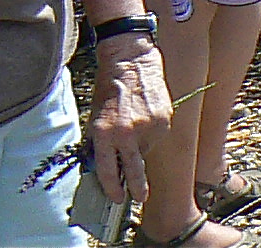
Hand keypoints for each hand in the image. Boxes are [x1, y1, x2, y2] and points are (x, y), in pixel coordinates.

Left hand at [86, 37, 171, 202]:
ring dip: (141, 146)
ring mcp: (147, 127)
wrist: (130, 62)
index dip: (112, 188)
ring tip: (135, 126)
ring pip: (146, 150)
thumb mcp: (96, 118)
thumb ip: (101, 142)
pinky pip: (157, 136)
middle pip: (133, 170)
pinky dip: (152, 132)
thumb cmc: (109, 89)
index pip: (108, 170)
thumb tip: (107, 166)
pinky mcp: (164, 119)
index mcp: (104, 134)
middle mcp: (125, 133)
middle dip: (137, 188)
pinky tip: (145, 116)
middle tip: (139, 198)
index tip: (117, 197)